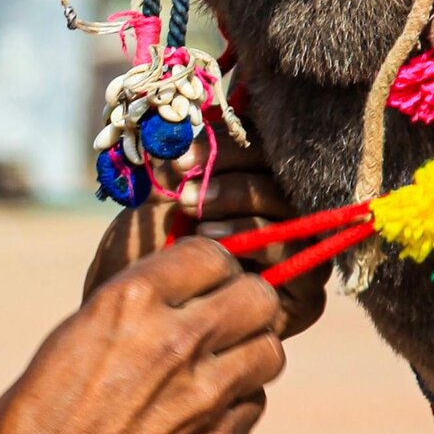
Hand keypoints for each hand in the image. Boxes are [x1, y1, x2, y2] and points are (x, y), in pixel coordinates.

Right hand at [0, 243, 281, 433]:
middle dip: (242, 304)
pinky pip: (254, 404)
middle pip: (259, 296)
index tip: (197, 282)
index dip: (207, 268)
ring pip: (270, 350)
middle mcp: (177, 341)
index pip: (211, 253)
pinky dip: (236, 402)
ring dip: (247, 353)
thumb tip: (175, 293)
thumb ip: (131, 311)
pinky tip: (200, 413)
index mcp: (130, 302)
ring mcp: (205, 395)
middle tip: (218, 320)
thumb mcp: (71, 341)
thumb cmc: (35, 426)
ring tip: (212, 367)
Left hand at [83, 146, 328, 337]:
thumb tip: (220, 109)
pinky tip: (215, 245)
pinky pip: (300, 256)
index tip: (183, 156)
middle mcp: (286, 217)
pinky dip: (259, 242)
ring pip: (292, 210)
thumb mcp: (159, 198)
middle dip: (232, 175)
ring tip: (195, 218)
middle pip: (285, 174)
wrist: (129, 324)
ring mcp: (300, 257)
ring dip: (242, 204)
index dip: (230, 146)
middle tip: (187, 189)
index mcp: (256, 185)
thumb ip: (189, 159)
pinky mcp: (304, 297)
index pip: (265, 149)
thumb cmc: (140, 256)